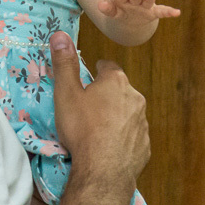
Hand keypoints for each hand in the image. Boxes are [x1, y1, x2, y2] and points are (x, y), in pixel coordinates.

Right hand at [49, 31, 149, 184]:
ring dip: (115, 116)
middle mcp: (135, 98)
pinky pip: (132, 135)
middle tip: (87, 106)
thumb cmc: (82, 128)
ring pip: (128, 112)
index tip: (87, 79)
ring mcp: (142, 123)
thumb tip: (59, 34)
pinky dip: (122, 137)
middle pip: (120, 89)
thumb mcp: (66, 93)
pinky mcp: (145, 145)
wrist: (104, 170)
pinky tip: (108, 146)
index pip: (108, 66)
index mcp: (116, 82)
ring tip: (96, 129)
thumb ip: (64, 64)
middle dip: (106, 94)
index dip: (97, 71)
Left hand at [98, 0, 180, 22]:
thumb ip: (107, 8)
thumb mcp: (112, 10)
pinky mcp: (152, 12)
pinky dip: (169, 12)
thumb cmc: (118, 9)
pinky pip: (162, 12)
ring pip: (147, 0)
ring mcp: (143, 5)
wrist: (128, 16)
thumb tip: (99, 5)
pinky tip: (177, 13)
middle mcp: (133, 0)